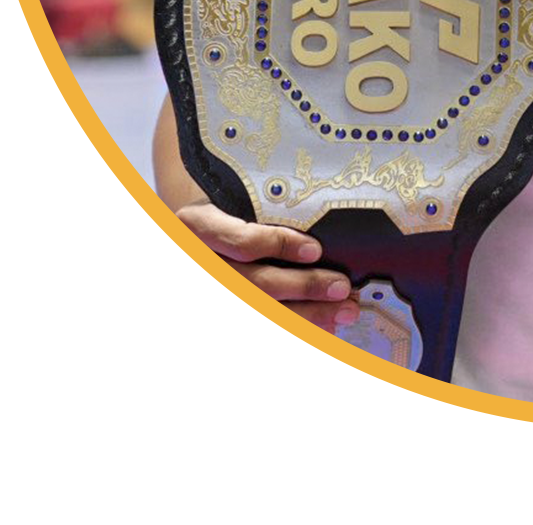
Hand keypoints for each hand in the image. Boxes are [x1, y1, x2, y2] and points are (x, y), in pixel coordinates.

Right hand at [176, 199, 359, 333]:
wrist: (189, 241)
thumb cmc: (221, 215)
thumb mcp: (229, 202)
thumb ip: (265, 212)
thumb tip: (321, 233)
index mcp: (197, 225)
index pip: (240, 240)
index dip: (277, 245)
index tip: (315, 250)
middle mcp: (197, 263)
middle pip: (254, 284)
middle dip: (304, 286)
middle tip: (342, 287)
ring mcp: (205, 293)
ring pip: (258, 311)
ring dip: (306, 316)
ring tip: (342, 311)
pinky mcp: (218, 317)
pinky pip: (258, 329)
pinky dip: (294, 330)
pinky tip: (322, 328)